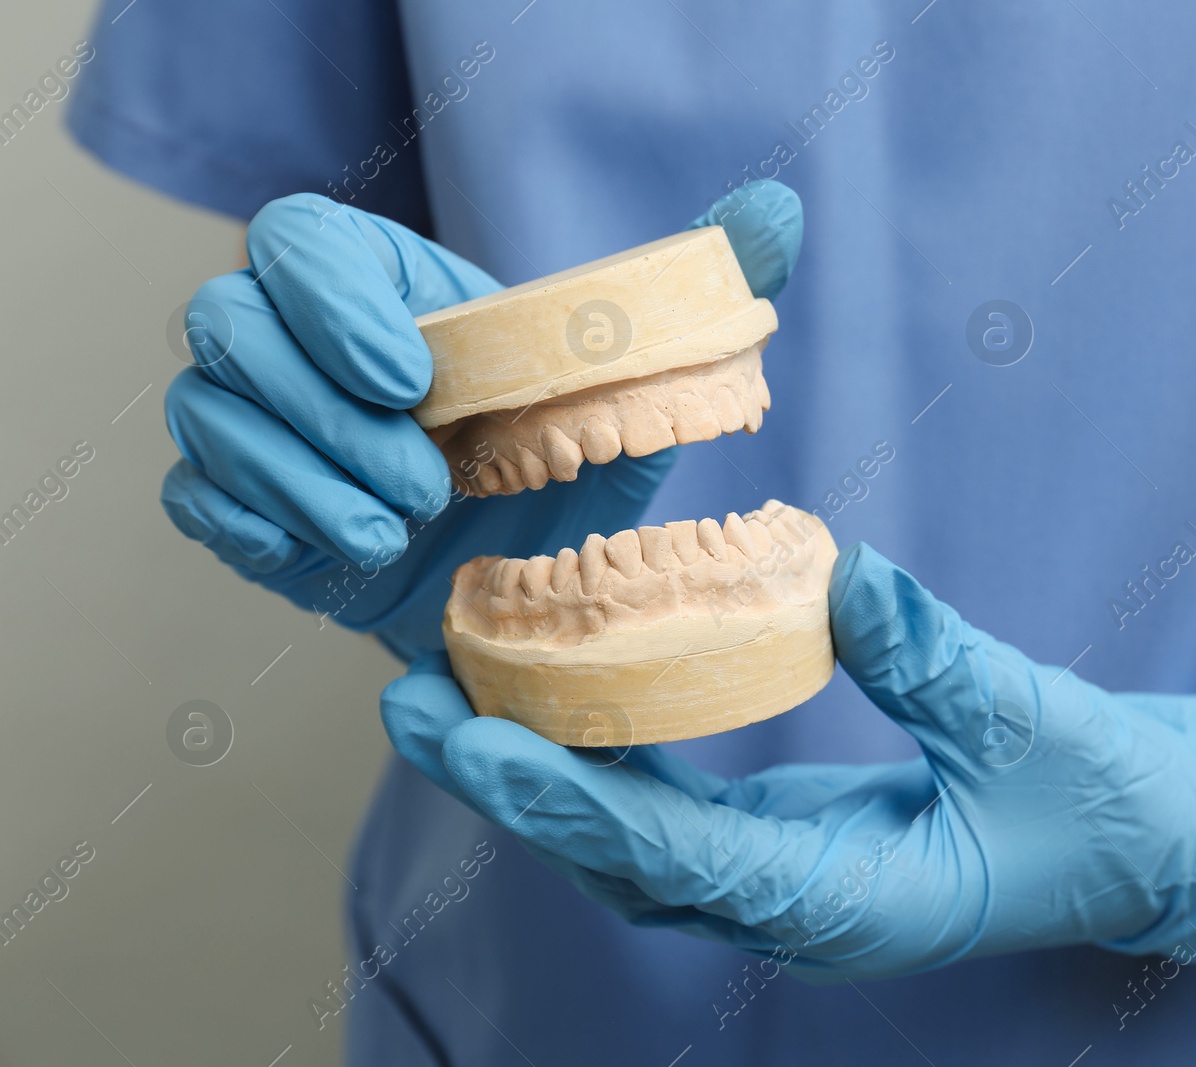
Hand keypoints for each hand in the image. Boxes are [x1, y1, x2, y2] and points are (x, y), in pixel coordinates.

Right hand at [161, 181, 802, 656]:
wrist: (513, 570)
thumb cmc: (561, 459)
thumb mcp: (632, 385)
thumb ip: (692, 296)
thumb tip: (778, 215)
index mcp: (382, 281)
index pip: (299, 238)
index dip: (334, 299)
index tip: (415, 376)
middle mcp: (300, 338)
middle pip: (227, 324)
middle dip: (318, 412)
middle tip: (421, 486)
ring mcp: (256, 419)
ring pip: (207, 417)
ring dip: (295, 479)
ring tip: (392, 534)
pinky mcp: (237, 501)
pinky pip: (198, 502)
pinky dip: (258, 528)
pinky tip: (336, 555)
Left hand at [380, 543, 1195, 987]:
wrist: (1159, 848)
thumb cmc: (1110, 803)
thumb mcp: (1034, 722)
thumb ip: (937, 659)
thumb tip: (844, 575)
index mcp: (854, 902)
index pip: (677, 857)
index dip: (565, 798)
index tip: (467, 738)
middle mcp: (803, 910)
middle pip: (623, 862)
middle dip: (515, 789)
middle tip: (414, 702)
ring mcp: (796, 887)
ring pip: (637, 852)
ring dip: (546, 781)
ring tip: (459, 700)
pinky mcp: (800, 851)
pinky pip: (680, 822)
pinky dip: (610, 770)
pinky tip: (565, 706)